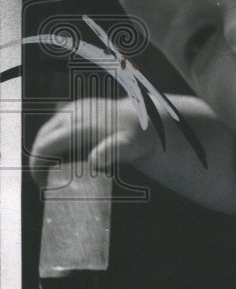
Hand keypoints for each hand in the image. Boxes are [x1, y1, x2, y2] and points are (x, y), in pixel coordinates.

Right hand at [30, 97, 156, 189]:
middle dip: (37, 158)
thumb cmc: (135, 136)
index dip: (37, 164)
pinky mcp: (79, 107)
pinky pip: (57, 124)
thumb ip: (110, 152)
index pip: (45, 145)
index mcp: (80, 125)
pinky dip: (53, 139)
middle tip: (42, 179)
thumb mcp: (127, 146)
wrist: (145, 118)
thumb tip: (94, 160)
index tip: (40, 182)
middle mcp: (74, 113)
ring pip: (48, 129)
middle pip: (42, 137)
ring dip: (44, 148)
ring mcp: (75, 108)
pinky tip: (60, 154)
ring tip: (49, 169)